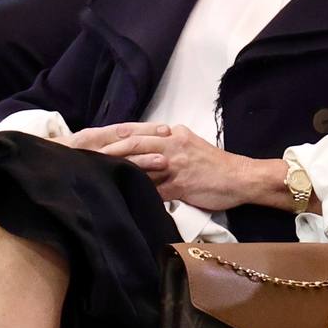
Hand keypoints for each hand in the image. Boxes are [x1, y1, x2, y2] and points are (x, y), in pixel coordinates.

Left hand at [69, 122, 280, 212]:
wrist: (242, 177)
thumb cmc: (217, 166)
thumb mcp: (192, 147)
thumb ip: (169, 147)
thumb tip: (147, 154)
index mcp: (175, 134)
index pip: (139, 131)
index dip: (115, 135)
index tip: (94, 139)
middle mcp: (173, 144)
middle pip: (134, 144)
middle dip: (108, 149)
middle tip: (85, 154)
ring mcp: (177, 164)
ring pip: (141, 164)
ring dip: (118, 168)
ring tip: (96, 173)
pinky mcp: (181, 184)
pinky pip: (155, 188)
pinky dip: (138, 191)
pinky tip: (122, 195)